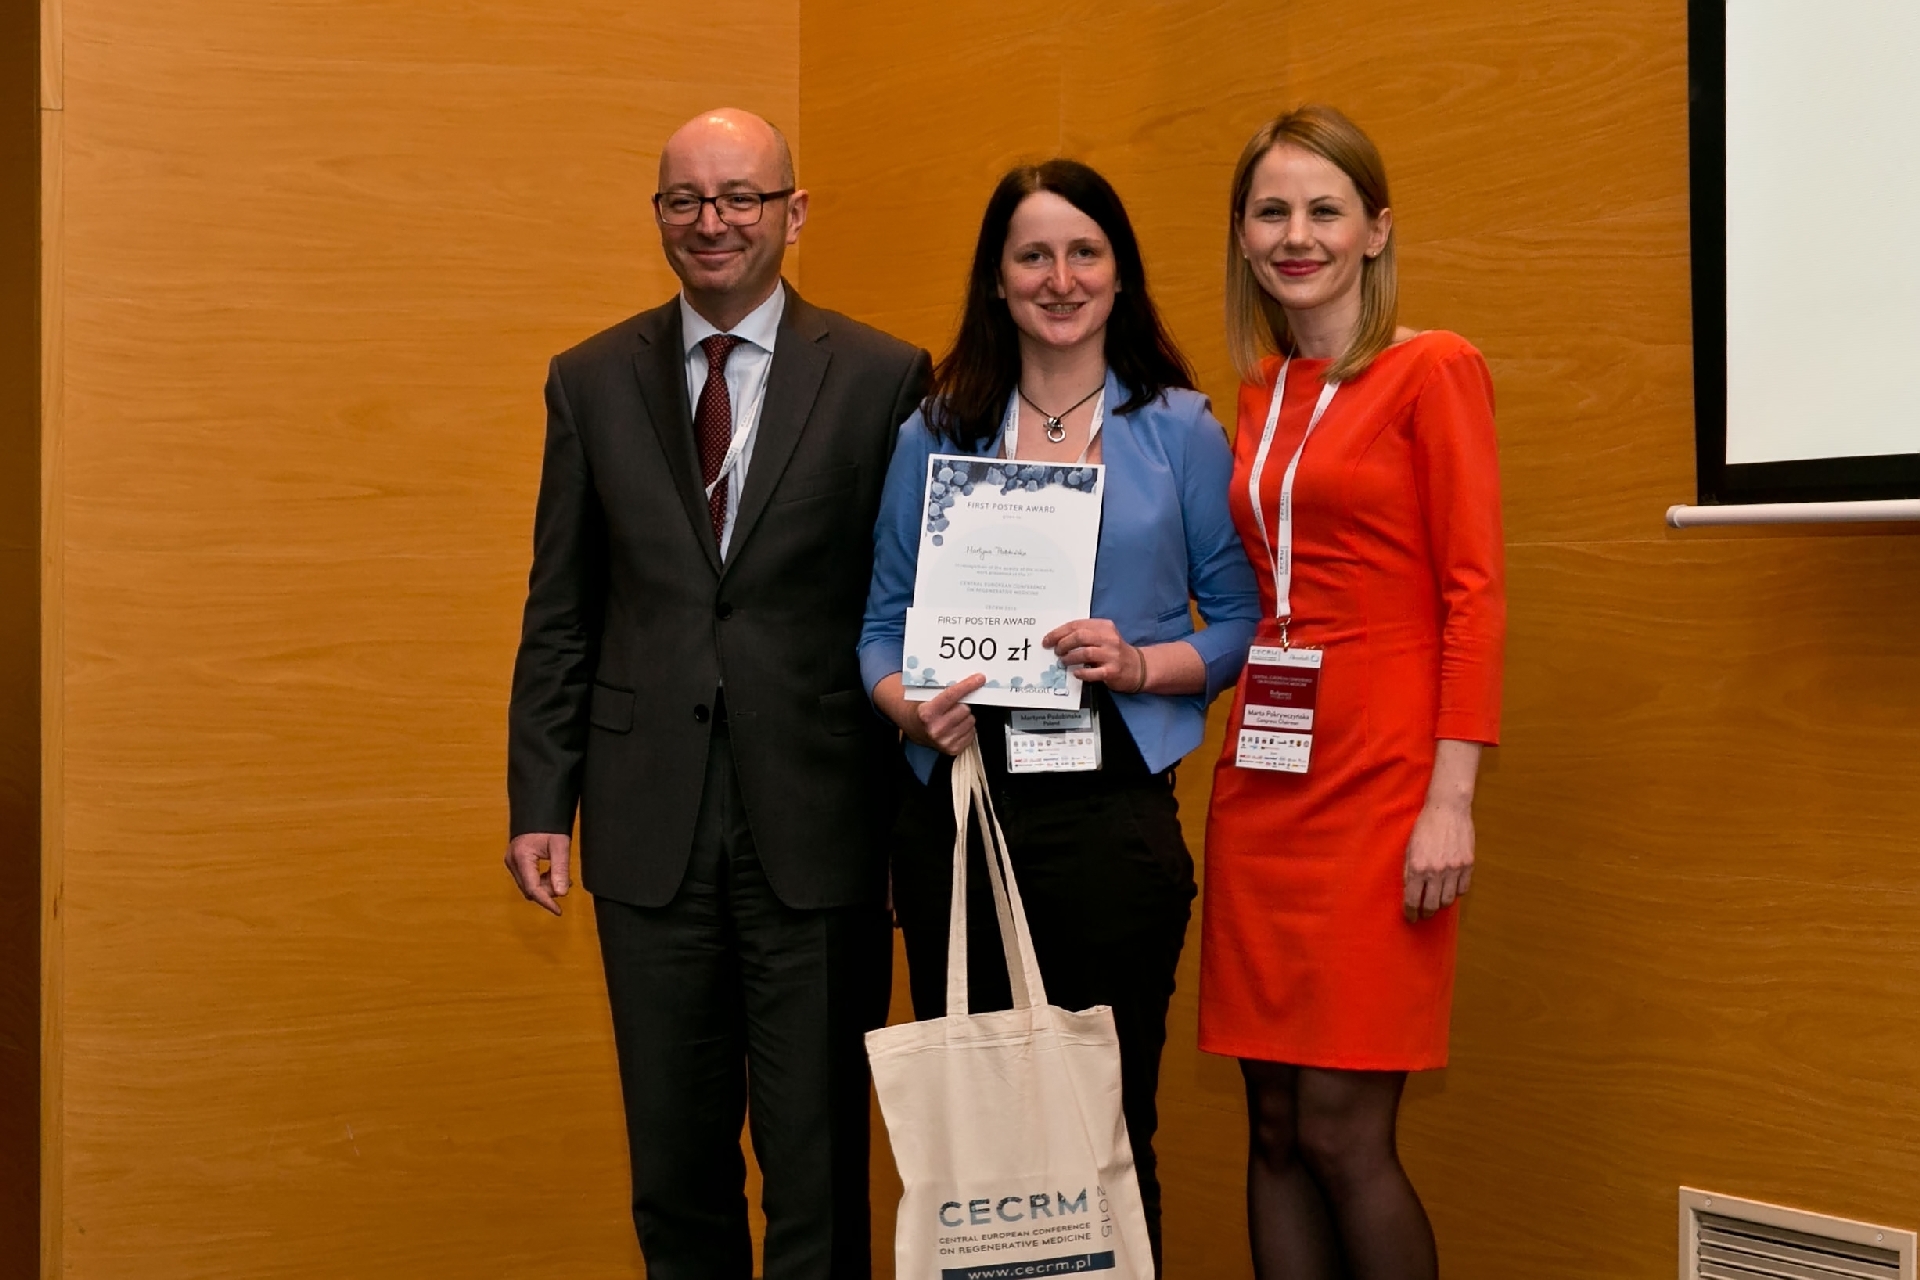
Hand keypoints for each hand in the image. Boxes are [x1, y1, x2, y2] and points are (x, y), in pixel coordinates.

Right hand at [506, 832, 571, 915]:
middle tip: (566, 882)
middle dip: (548, 891)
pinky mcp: (515, 861)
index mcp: (521, 857)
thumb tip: (561, 893)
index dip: (546, 902)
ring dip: (545, 886)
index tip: (558, 911)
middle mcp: (512, 861)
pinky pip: (527, 878)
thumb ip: (560, 870)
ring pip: (528, 885)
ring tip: (562, 877)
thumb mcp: (560, 846)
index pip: (532, 888)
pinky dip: (540, 880)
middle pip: (529, 889)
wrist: (540, 810)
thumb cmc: (549, 824)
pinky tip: (553, 873)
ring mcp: (511, 861)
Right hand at [906, 674, 984, 754]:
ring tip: (953, 716)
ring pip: (970, 720)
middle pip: (965, 708)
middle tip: (954, 705)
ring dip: (965, 716)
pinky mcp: (952, 749)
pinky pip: (972, 733)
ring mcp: (944, 741)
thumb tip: (967, 680)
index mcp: (926, 713)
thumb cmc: (921, 709)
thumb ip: (943, 688)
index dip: (968, 685)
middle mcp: (935, 728)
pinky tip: (955, 726)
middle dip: (962, 704)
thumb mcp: (926, 696)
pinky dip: (966, 727)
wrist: (912, 727)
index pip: (952, 695)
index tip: (980, 679)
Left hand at [1042, 618, 1145, 692]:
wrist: (1139, 667)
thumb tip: (1058, 639)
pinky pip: (1093, 672)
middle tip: (1056, 651)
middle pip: (1079, 636)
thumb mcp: (1104, 637)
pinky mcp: (1113, 671)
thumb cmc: (1115, 652)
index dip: (1059, 632)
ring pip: (1084, 652)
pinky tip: (1076, 673)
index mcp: (1104, 626)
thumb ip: (1085, 635)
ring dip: (1069, 658)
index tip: (1048, 639)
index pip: (1077, 625)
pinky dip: (1081, 673)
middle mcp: (1109, 638)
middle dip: (1063, 644)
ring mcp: (1112, 655)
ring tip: (1064, 661)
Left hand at [1402, 800, 1473, 920]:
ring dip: (1440, 904)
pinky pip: (1462, 889)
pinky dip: (1455, 892)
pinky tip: (1450, 889)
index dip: (1410, 912)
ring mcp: (1454, 869)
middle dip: (1425, 912)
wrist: (1447, 809)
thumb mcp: (1409, 848)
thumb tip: (1409, 892)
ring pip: (1448, 900)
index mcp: (1418, 867)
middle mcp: (1436, 871)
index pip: (1412, 900)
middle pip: (1431, 905)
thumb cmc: (1425, 827)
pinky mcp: (1468, 865)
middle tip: (1422, 914)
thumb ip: (1409, 871)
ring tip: (1435, 901)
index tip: (1411, 917)